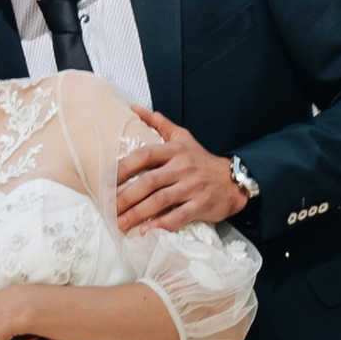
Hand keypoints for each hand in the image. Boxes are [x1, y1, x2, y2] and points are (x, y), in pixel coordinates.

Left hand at [115, 119, 248, 233]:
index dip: (125, 167)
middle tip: (110, 209)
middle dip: (127, 197)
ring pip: (161, 201)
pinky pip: (178, 216)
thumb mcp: (182, 137)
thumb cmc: (201, 159)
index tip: (107, 179)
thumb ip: (158, 123)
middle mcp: (182, 168)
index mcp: (175, 150)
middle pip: (149, 182)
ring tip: (121, 223)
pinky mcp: (200, 205)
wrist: (233, 180)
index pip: (145, 155)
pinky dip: (161, 224)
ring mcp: (192, 187)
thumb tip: (134, 108)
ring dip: (138, 214)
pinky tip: (146, 231)